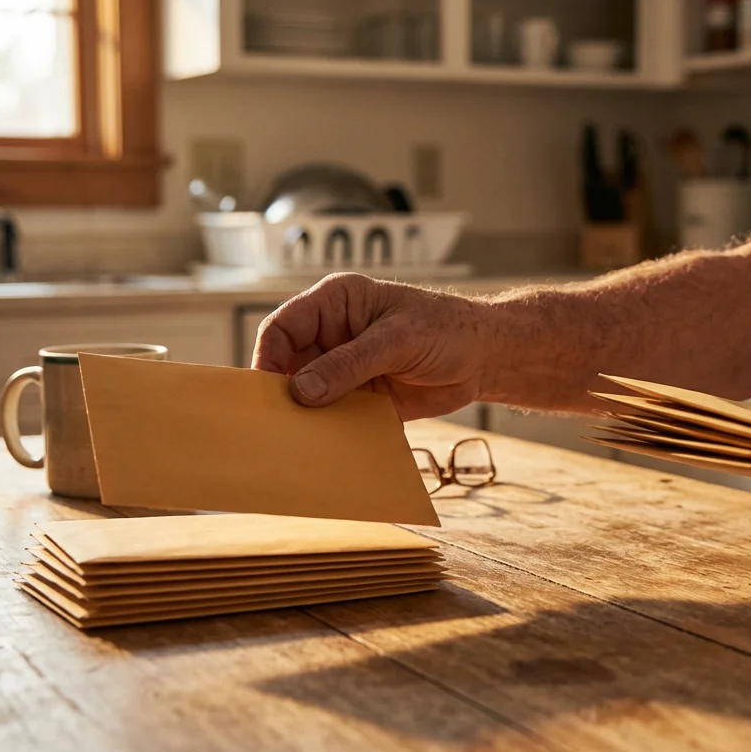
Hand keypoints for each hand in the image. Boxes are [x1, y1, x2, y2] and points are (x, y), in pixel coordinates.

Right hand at [252, 273, 488, 420]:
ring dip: (305, 416)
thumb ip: (350, 364)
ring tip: (300, 439)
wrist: (485, 357)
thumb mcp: (398, 340)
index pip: (283, 327)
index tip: (265, 390)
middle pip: (288, 365)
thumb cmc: (446, 329)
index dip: (268, 357)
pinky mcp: (361, 398)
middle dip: (283, 392)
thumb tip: (301, 390)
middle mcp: (333, 335)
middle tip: (278, 422)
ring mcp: (345, 368)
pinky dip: (329, 431)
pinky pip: (334, 416)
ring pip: (307, 394)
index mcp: (334, 303)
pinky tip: (328, 448)